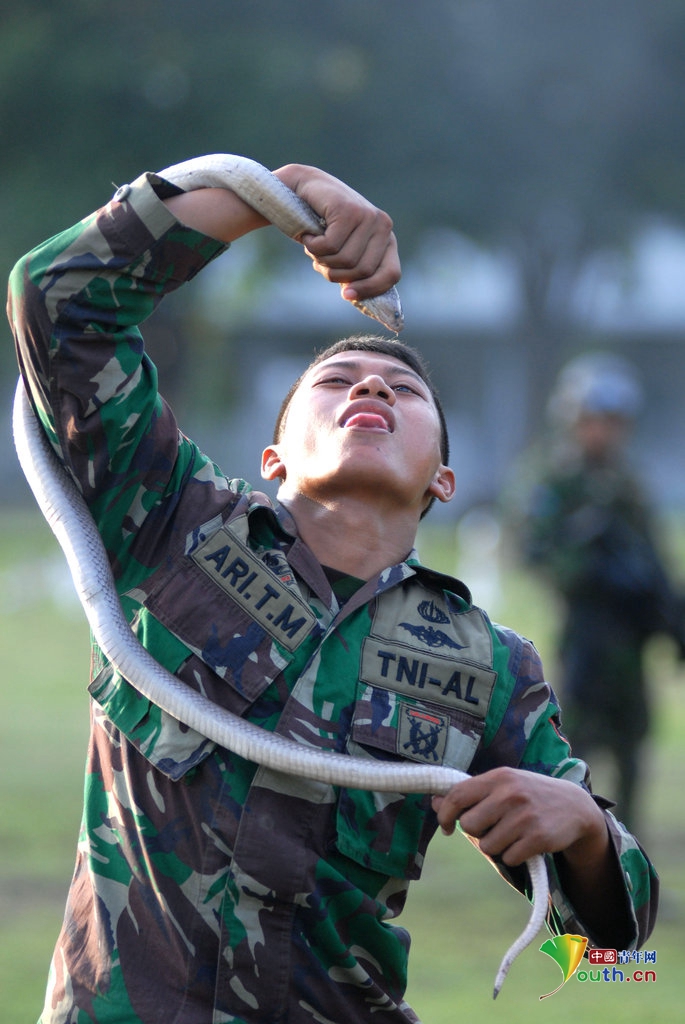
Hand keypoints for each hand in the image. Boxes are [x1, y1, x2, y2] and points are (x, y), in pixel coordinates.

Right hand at [273, 163, 400, 302]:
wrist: (300, 190)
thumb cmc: (321, 227)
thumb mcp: (343, 252)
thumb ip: (353, 272)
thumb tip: (352, 296)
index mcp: (387, 239)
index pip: (391, 274)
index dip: (369, 290)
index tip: (345, 295)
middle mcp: (383, 225)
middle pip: (363, 271)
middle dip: (335, 272)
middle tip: (320, 259)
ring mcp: (367, 216)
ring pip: (345, 260)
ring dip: (321, 259)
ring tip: (314, 243)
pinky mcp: (348, 210)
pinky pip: (330, 246)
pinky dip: (313, 245)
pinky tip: (308, 234)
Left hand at [431, 766, 608, 867]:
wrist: (575, 806)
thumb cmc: (528, 795)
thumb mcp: (502, 785)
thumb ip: (471, 793)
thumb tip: (434, 802)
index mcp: (499, 777)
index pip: (457, 795)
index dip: (444, 814)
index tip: (445, 826)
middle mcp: (511, 794)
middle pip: (469, 825)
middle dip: (475, 832)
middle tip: (491, 828)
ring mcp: (525, 816)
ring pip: (487, 845)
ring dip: (495, 846)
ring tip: (511, 834)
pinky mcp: (538, 838)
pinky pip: (508, 858)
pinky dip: (513, 856)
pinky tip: (525, 844)